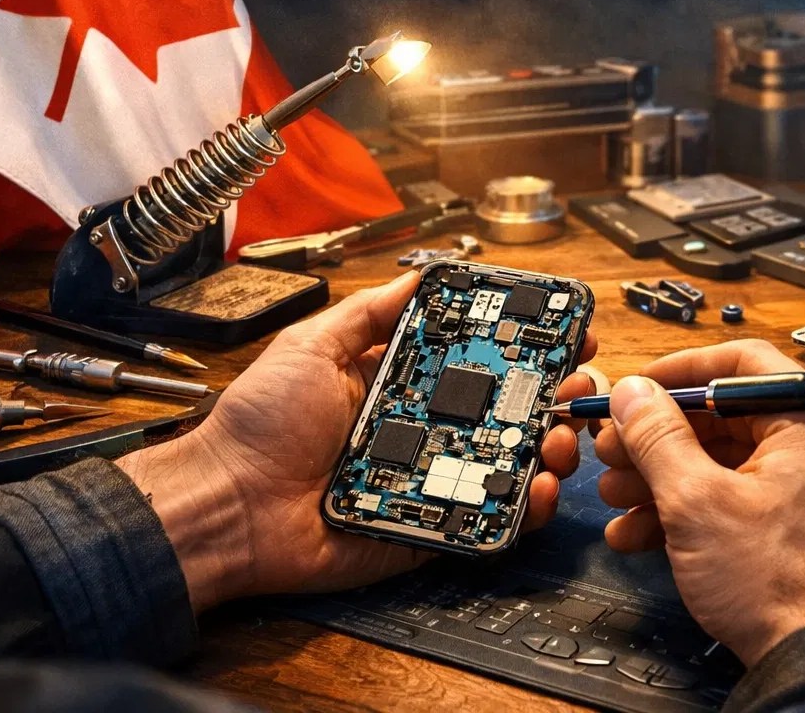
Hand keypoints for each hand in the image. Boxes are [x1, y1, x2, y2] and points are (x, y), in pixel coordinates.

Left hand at [117, 271, 596, 612]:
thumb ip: (368, 313)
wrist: (225, 507)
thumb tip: (419, 275)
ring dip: (550, 447)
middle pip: (508, 410)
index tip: (565, 331)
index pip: (478, 358)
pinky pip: (487, 520)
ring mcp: (431, 479)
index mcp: (401, 383)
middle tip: (579, 385)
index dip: (525, 345)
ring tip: (559, 437)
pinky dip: (522, 507)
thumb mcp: (311, 347)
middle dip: (554, 394)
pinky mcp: (430, 528)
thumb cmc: (257, 427)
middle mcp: (424, 428)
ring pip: (510, 463)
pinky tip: (537, 487)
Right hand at [594, 339, 804, 665]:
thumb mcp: (697, 503)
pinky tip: (654, 535)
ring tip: (622, 500)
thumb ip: (658, 438)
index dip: (678, 373)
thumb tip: (635, 397)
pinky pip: (760, 501)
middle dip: (662, 441)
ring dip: (674, 480)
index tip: (638, 391)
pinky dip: (710, 511)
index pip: (740, 363)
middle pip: (735, 419)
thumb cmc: (786, 588)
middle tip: (615, 454)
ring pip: (741, 465)